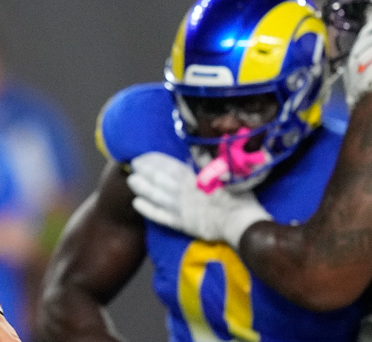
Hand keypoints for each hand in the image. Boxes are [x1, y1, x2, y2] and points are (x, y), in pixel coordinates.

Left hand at [128, 152, 270, 248]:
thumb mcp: (226, 172)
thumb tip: (196, 148)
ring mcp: (181, 209)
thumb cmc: (239, 196)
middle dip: (144, 171)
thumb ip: (208, 161)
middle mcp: (183, 192)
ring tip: (131, 180)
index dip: (154, 160)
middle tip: (132, 164)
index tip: (143, 154)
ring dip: (142, 188)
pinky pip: (160, 217)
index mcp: (193, 177)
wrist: (241, 223)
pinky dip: (148, 210)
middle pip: (159, 180)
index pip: (169, 166)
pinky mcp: (182, 224)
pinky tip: (137, 204)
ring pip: (156, 196)